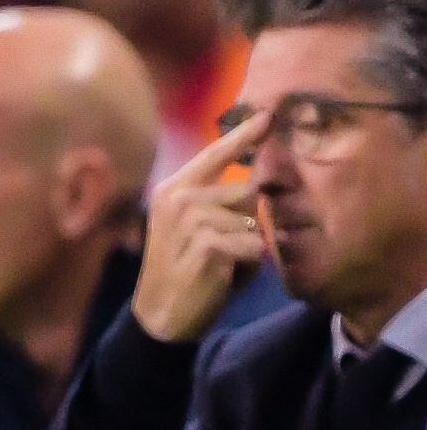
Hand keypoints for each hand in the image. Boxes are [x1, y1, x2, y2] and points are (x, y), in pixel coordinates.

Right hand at [132, 111, 270, 343]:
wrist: (160, 315)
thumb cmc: (184, 269)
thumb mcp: (195, 228)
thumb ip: (218, 203)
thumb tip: (255, 185)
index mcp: (173, 190)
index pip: (214, 154)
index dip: (243, 135)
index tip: (269, 114)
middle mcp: (179, 198)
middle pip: (246, 191)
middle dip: (246, 221)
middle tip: (220, 250)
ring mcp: (191, 221)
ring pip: (252, 220)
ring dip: (247, 247)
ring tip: (221, 265)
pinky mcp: (207, 245)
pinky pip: (253, 245)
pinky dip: (247, 266)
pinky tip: (221, 277)